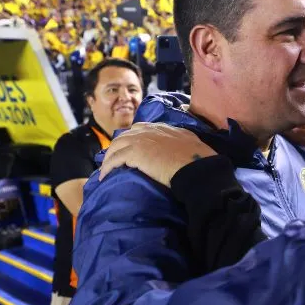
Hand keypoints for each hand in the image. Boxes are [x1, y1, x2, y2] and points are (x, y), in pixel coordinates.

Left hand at [98, 122, 215, 185]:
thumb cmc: (199, 160)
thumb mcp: (192, 143)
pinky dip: (108, 167)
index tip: (130, 149)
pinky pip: (114, 159)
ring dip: (110, 157)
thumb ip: (183, 142)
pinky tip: (105, 176)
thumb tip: (184, 148)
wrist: (195, 167)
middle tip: (113, 159)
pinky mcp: (134, 153)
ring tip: (107, 169)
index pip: (142, 128)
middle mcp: (150, 130)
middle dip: (117, 147)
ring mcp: (140, 140)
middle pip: (125, 135)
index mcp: (164, 128)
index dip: (133, 139)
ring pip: (117, 146)